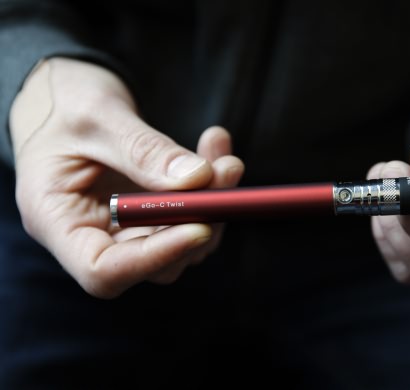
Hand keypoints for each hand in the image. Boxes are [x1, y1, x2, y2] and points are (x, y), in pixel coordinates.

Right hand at [10, 58, 243, 297]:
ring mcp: (122, 227)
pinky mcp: (149, 213)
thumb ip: (143, 150)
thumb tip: (198, 178)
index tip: (201, 227)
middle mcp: (90, 234)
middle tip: (226, 172)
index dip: (155, 257)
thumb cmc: (62, 100)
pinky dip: (209, 187)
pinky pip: (187, 215)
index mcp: (55, 220)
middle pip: (152, 260)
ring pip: (179, 241)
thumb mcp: (96, 115)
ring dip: (212, 203)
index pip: (102, 269)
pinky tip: (215, 147)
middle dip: (198, 221)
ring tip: (225, 158)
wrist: (63, 91)